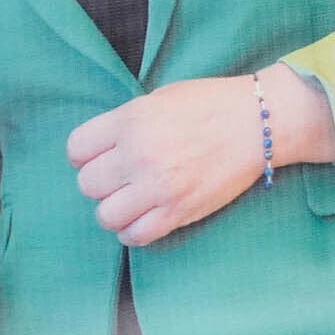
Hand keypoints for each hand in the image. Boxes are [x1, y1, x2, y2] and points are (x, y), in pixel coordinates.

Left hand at [67, 68, 334, 247]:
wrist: (258, 123)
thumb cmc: (211, 104)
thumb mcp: (159, 99)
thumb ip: (126, 122)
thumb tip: (103, 147)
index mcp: (130, 121)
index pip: (76, 149)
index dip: (84, 155)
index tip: (98, 156)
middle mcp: (138, 155)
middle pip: (87, 184)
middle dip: (100, 182)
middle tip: (120, 178)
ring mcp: (158, 187)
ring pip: (106, 215)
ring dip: (114, 210)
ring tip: (131, 200)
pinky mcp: (179, 212)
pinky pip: (136, 235)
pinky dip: (133, 231)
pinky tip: (143, 218)